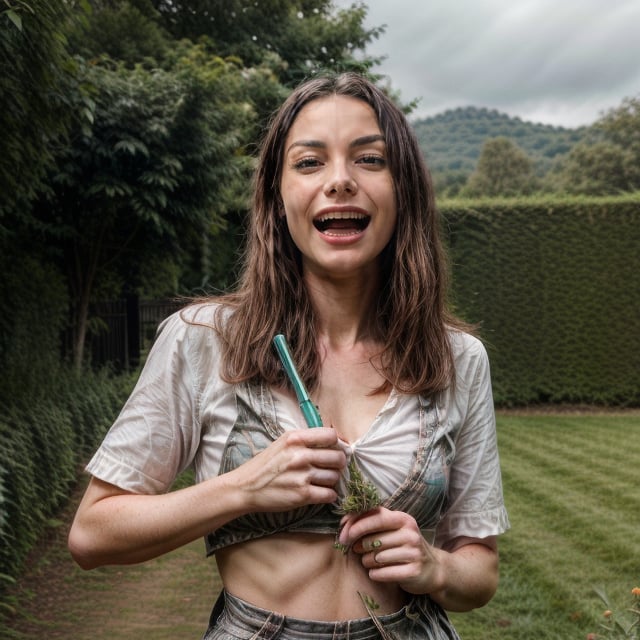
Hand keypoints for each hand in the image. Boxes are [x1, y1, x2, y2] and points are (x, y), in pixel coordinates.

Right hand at [231, 427, 346, 513]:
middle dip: (337, 463)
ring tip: (320, 481)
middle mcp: (300, 455)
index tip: (335, 449)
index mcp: (296, 438)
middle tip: (330, 467)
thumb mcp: (283, 443)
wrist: (245, 487)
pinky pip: (330, 494)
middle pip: (338, 457)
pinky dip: (328, 495)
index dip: (337, 443)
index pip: (331, 436)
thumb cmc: (265, 465)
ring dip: (331, 481)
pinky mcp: (302, 495)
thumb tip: (335, 442)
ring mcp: (302, 475)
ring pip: (335, 476)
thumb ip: (306, 440)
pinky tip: (319, 493)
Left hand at [338, 507, 442, 594]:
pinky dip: (375, 574)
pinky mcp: (413, 571)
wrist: (433, 569)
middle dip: (360, 547)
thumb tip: (344, 521)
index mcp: (403, 519)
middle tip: (358, 550)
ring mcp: (414, 552)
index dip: (356, 525)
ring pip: (376, 557)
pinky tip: (376, 573)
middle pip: (373, 539)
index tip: (343, 534)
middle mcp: (410, 533)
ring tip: (371, 562)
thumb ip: (371, 521)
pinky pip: (383, 573)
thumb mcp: (393, 529)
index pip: (375, 517)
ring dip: (367, 562)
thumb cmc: (404, 546)